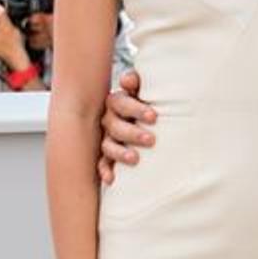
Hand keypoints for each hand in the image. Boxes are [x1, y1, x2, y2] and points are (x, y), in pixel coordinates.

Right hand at [98, 68, 156, 185]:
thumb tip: (128, 79)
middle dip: (132, 132)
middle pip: (114, 125)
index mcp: (117, 102)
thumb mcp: (146, 92)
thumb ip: (138, 83)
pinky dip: (105, 170)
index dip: (135, 109)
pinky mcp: (108, 156)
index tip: (154, 117)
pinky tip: (111, 179)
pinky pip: (103, 163)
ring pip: (108, 145)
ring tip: (135, 159)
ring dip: (120, 152)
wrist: (152, 122)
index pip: (120, 103)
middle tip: (151, 139)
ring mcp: (107, 138)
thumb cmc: (149, 104)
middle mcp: (109, 120)